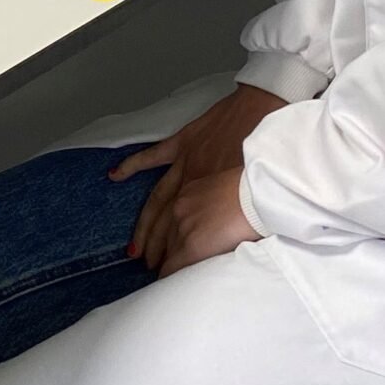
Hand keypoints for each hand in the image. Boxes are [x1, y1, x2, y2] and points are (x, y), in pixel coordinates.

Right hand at [115, 83, 281, 272]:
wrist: (268, 110)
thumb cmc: (270, 153)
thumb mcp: (259, 194)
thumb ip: (242, 216)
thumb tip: (235, 241)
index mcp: (214, 200)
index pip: (188, 237)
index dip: (177, 259)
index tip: (171, 275)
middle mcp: (194, 186)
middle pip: (167, 224)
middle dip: (157, 249)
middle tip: (149, 268)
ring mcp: (186, 163)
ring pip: (157, 200)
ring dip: (144, 226)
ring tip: (134, 249)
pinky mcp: (184, 142)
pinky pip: (152, 157)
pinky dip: (132, 166)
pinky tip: (114, 176)